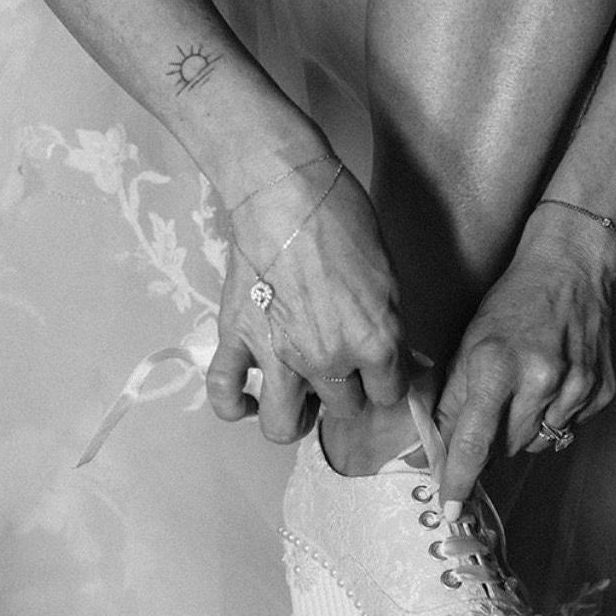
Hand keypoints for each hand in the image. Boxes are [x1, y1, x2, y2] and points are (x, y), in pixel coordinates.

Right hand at [205, 155, 409, 440]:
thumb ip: (387, 323)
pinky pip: (224, 395)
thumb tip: (390, 354)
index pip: (391, 393)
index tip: (381, 368)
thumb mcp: (388, 274)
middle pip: (344, 409)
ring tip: (299, 393)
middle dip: (346, 391)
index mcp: (375, 342)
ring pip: (285, 425)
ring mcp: (278, 356)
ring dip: (296, 414)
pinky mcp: (236, 340)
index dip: (387, 380)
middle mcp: (328, 361)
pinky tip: (248, 397)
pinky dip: (234, 406)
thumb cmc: (345, 219)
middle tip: (340, 366)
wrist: (284, 191)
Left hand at [434, 207, 615, 510]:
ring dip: (522, 428)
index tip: (450, 507)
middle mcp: (541, 381)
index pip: (474, 442)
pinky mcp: (602, 391)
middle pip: (505, 448)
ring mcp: (577, 388)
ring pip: (537, 442)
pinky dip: (554, 415)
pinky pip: (568, 426)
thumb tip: (440, 448)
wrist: (573, 266)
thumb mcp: (470, 341)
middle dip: (490, 441)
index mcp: (497, 366)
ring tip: (524, 386)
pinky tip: (553, 381)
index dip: (459, 479)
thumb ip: (454, 397)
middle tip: (489, 408)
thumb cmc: (513, 300)